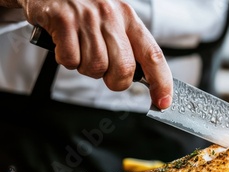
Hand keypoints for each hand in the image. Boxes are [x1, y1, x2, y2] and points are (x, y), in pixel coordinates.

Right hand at [18, 0, 171, 108]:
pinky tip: (66, 45)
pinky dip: (68, 61)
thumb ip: (129, 47)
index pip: (153, 55)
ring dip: (88, 69)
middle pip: (125, 68)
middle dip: (115, 81)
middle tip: (106, 71)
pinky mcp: (63, 20)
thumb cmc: (84, 11)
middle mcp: (112, 15)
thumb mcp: (113, 21)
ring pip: (97, 67)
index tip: (163, 102)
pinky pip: (71, 60)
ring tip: (82, 51)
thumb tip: (146, 79)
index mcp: (129, 18)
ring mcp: (87, 18)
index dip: (161, 82)